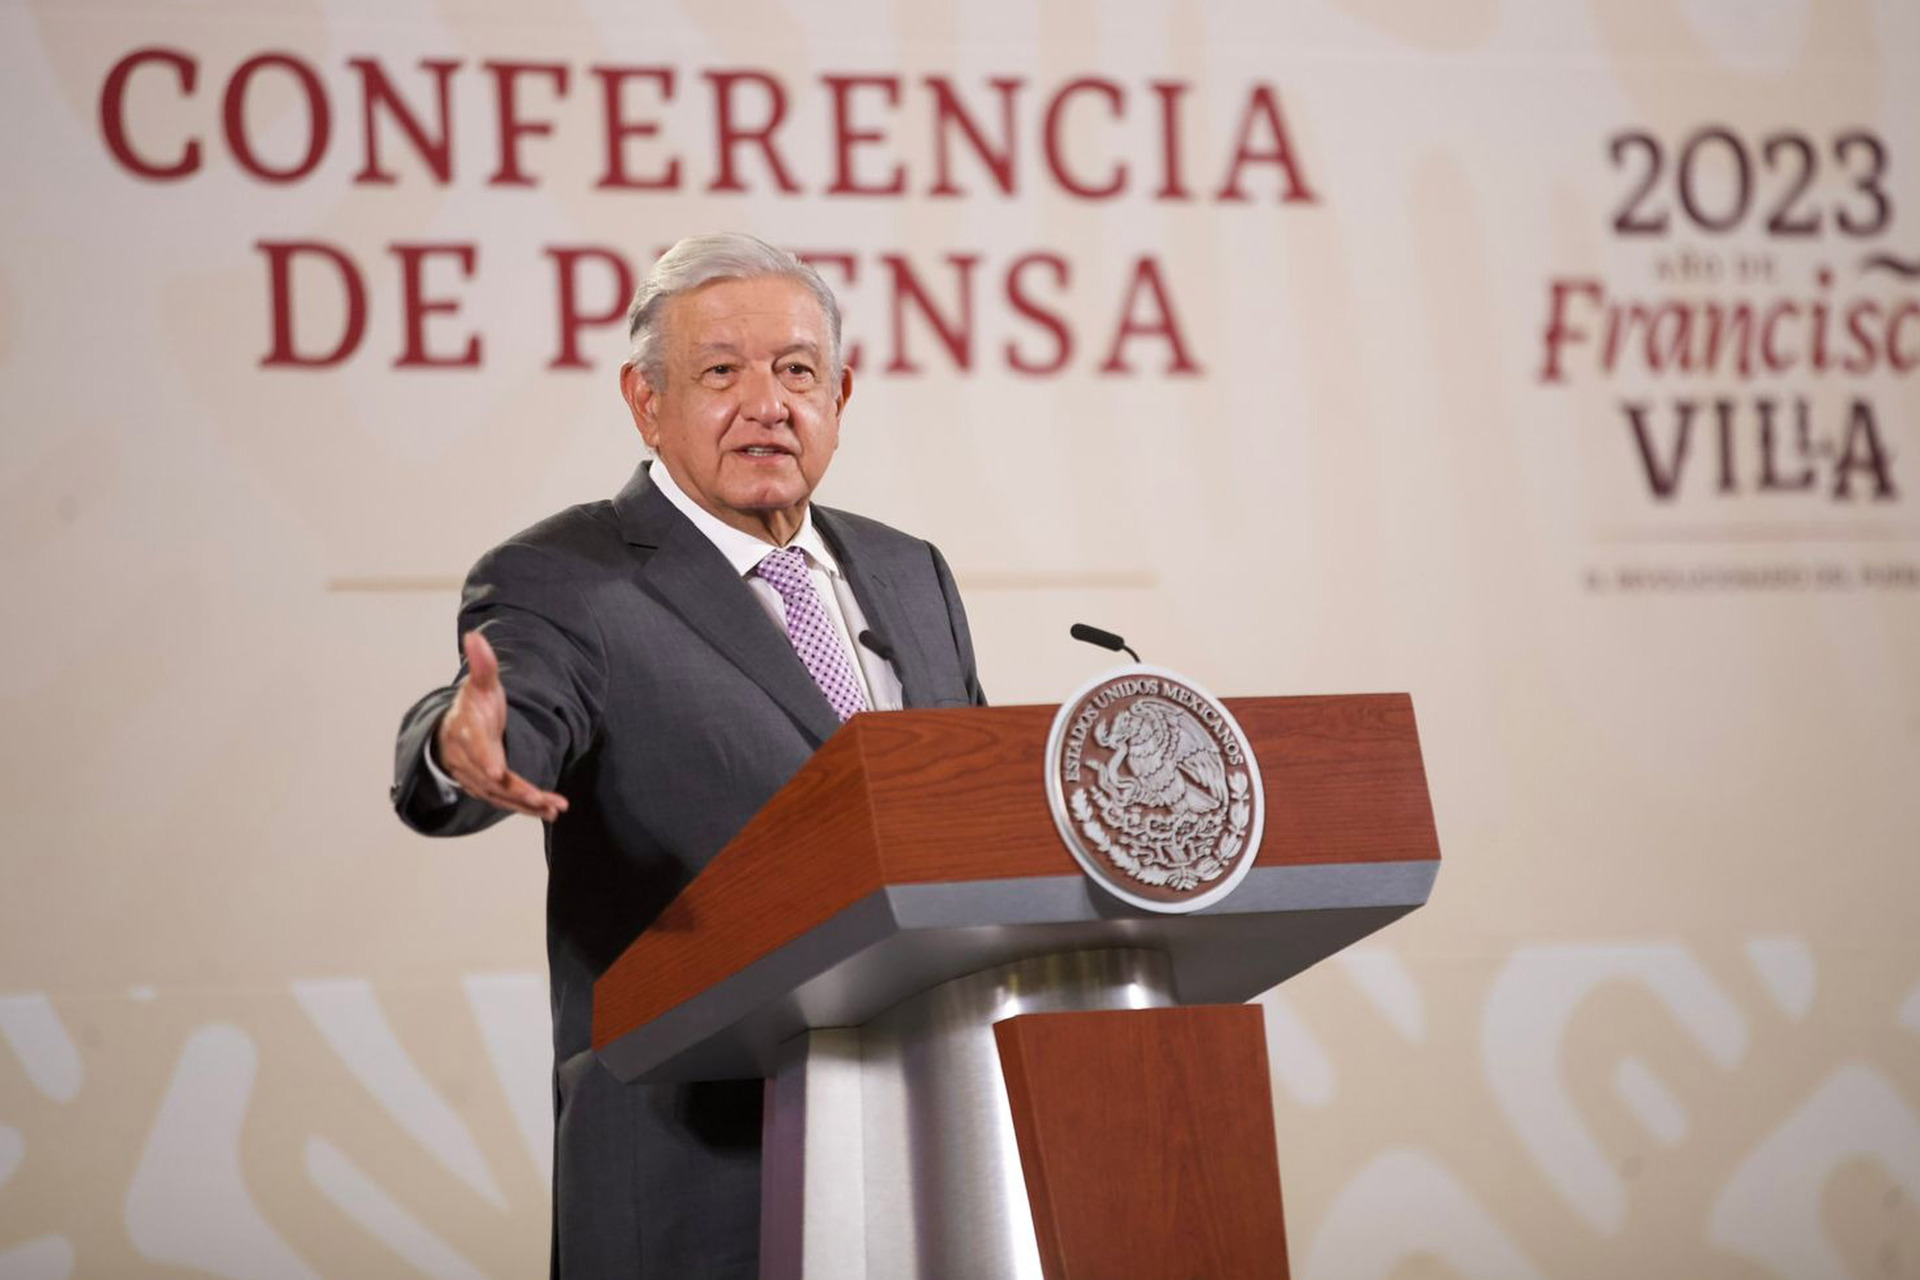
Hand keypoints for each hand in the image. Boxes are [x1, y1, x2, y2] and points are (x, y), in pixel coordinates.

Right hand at [435, 630, 569, 821]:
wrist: (452, 733)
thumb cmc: (472, 707)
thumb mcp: (480, 685)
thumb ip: (483, 665)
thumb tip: (474, 636)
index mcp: (465, 733)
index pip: (475, 748)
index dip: (485, 759)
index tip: (497, 772)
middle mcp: (468, 761)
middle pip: (491, 780)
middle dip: (516, 790)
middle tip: (542, 798)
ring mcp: (475, 778)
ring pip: (500, 796)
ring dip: (527, 803)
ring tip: (555, 807)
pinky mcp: (485, 790)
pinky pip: (505, 802)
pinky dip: (526, 808)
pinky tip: (550, 811)